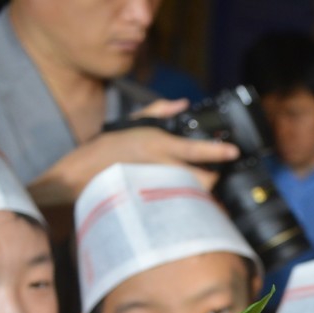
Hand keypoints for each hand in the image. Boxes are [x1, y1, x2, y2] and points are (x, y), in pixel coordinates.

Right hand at [28, 108, 239, 206]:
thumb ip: (158, 111)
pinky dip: (185, 204)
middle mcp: (161, 167)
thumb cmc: (106, 148)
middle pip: (203, 179)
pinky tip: (181, 203)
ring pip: (194, 195)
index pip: (195, 149)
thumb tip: (182, 104)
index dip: (218, 151)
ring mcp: (158, 188)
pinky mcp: (153, 205)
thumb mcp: (130, 122)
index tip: (233, 151)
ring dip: (199, 192)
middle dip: (211, 178)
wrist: (80, 176)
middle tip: (210, 175)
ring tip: (192, 188)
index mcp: (157, 144)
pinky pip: (180, 207)